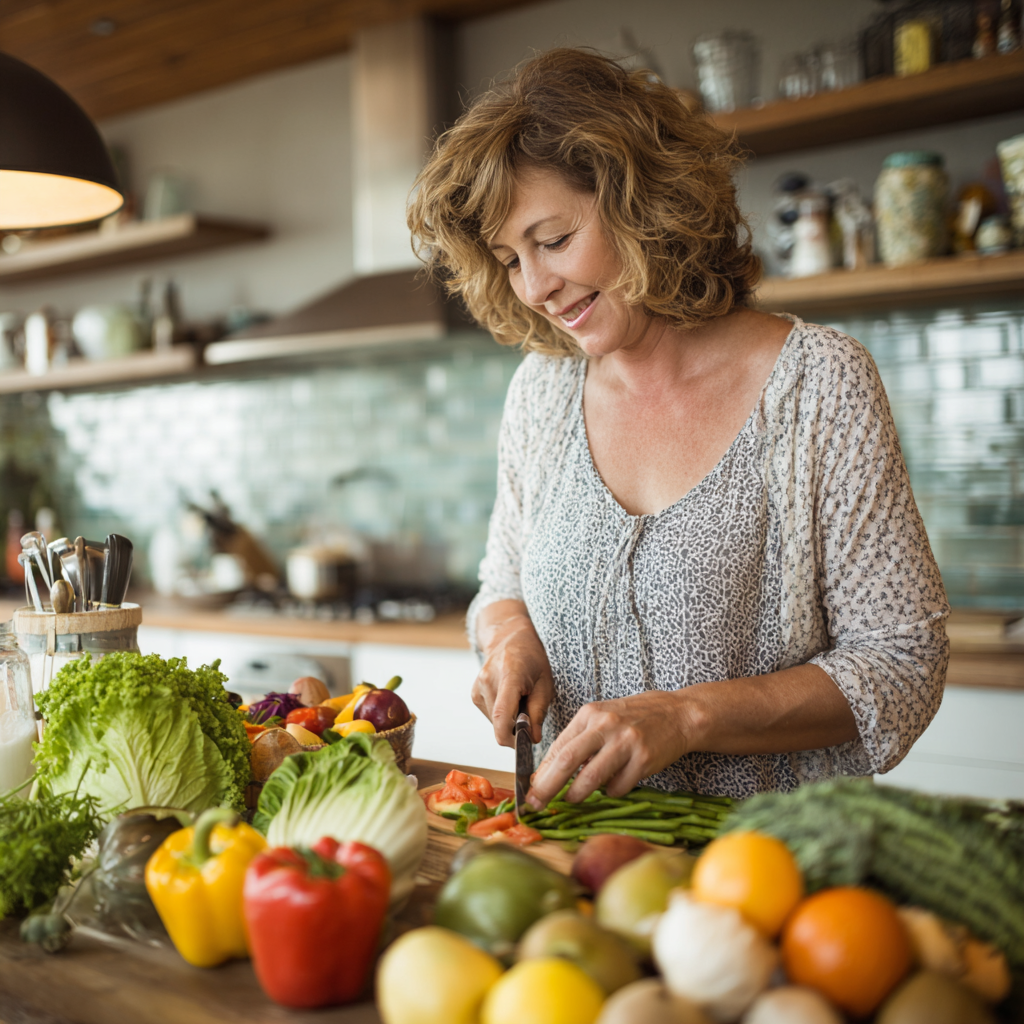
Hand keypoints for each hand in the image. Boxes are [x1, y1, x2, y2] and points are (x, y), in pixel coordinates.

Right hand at [472, 601, 552, 747]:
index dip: (510, 738)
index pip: (502, 714)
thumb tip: (532, 739)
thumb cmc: (532, 658)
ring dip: (509, 721)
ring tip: (520, 701)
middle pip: (499, 723)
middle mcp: (487, 681)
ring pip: (494, 723)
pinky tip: (510, 700)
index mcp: (509, 674)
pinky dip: (502, 715)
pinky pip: (489, 716)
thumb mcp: (545, 682)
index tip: (524, 746)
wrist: (509, 638)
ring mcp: (478, 687)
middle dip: (516, 730)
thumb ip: (538, 711)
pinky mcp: (474, 694)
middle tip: (531, 718)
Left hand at [527, 690, 693, 807]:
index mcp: (590, 714)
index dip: (541, 771)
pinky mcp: (645, 759)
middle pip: (567, 760)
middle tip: (536, 804)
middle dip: (547, 786)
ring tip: (573, 798)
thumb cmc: (634, 718)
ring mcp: (626, 742)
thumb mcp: (602, 719)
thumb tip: (548, 773)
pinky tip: (615, 783)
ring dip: (577, 794)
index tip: (530, 789)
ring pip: (592, 777)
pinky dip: (610, 791)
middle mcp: (606, 725)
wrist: (677, 714)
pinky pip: (619, 787)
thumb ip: (578, 741)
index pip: (558, 746)